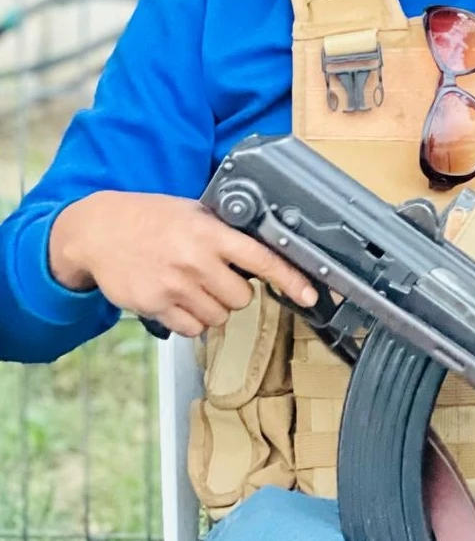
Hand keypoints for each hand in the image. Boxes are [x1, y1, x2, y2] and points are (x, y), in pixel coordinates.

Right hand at [49, 190, 317, 336]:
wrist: (99, 231)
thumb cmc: (151, 217)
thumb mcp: (194, 212)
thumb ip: (225, 231)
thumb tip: (262, 247)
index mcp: (211, 233)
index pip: (262, 259)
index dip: (290, 278)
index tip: (310, 293)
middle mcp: (196, 261)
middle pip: (242, 297)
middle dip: (236, 291)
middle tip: (217, 276)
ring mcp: (175, 286)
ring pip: (219, 316)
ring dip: (214, 306)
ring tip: (194, 284)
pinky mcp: (156, 306)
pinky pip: (192, 328)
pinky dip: (192, 320)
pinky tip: (179, 299)